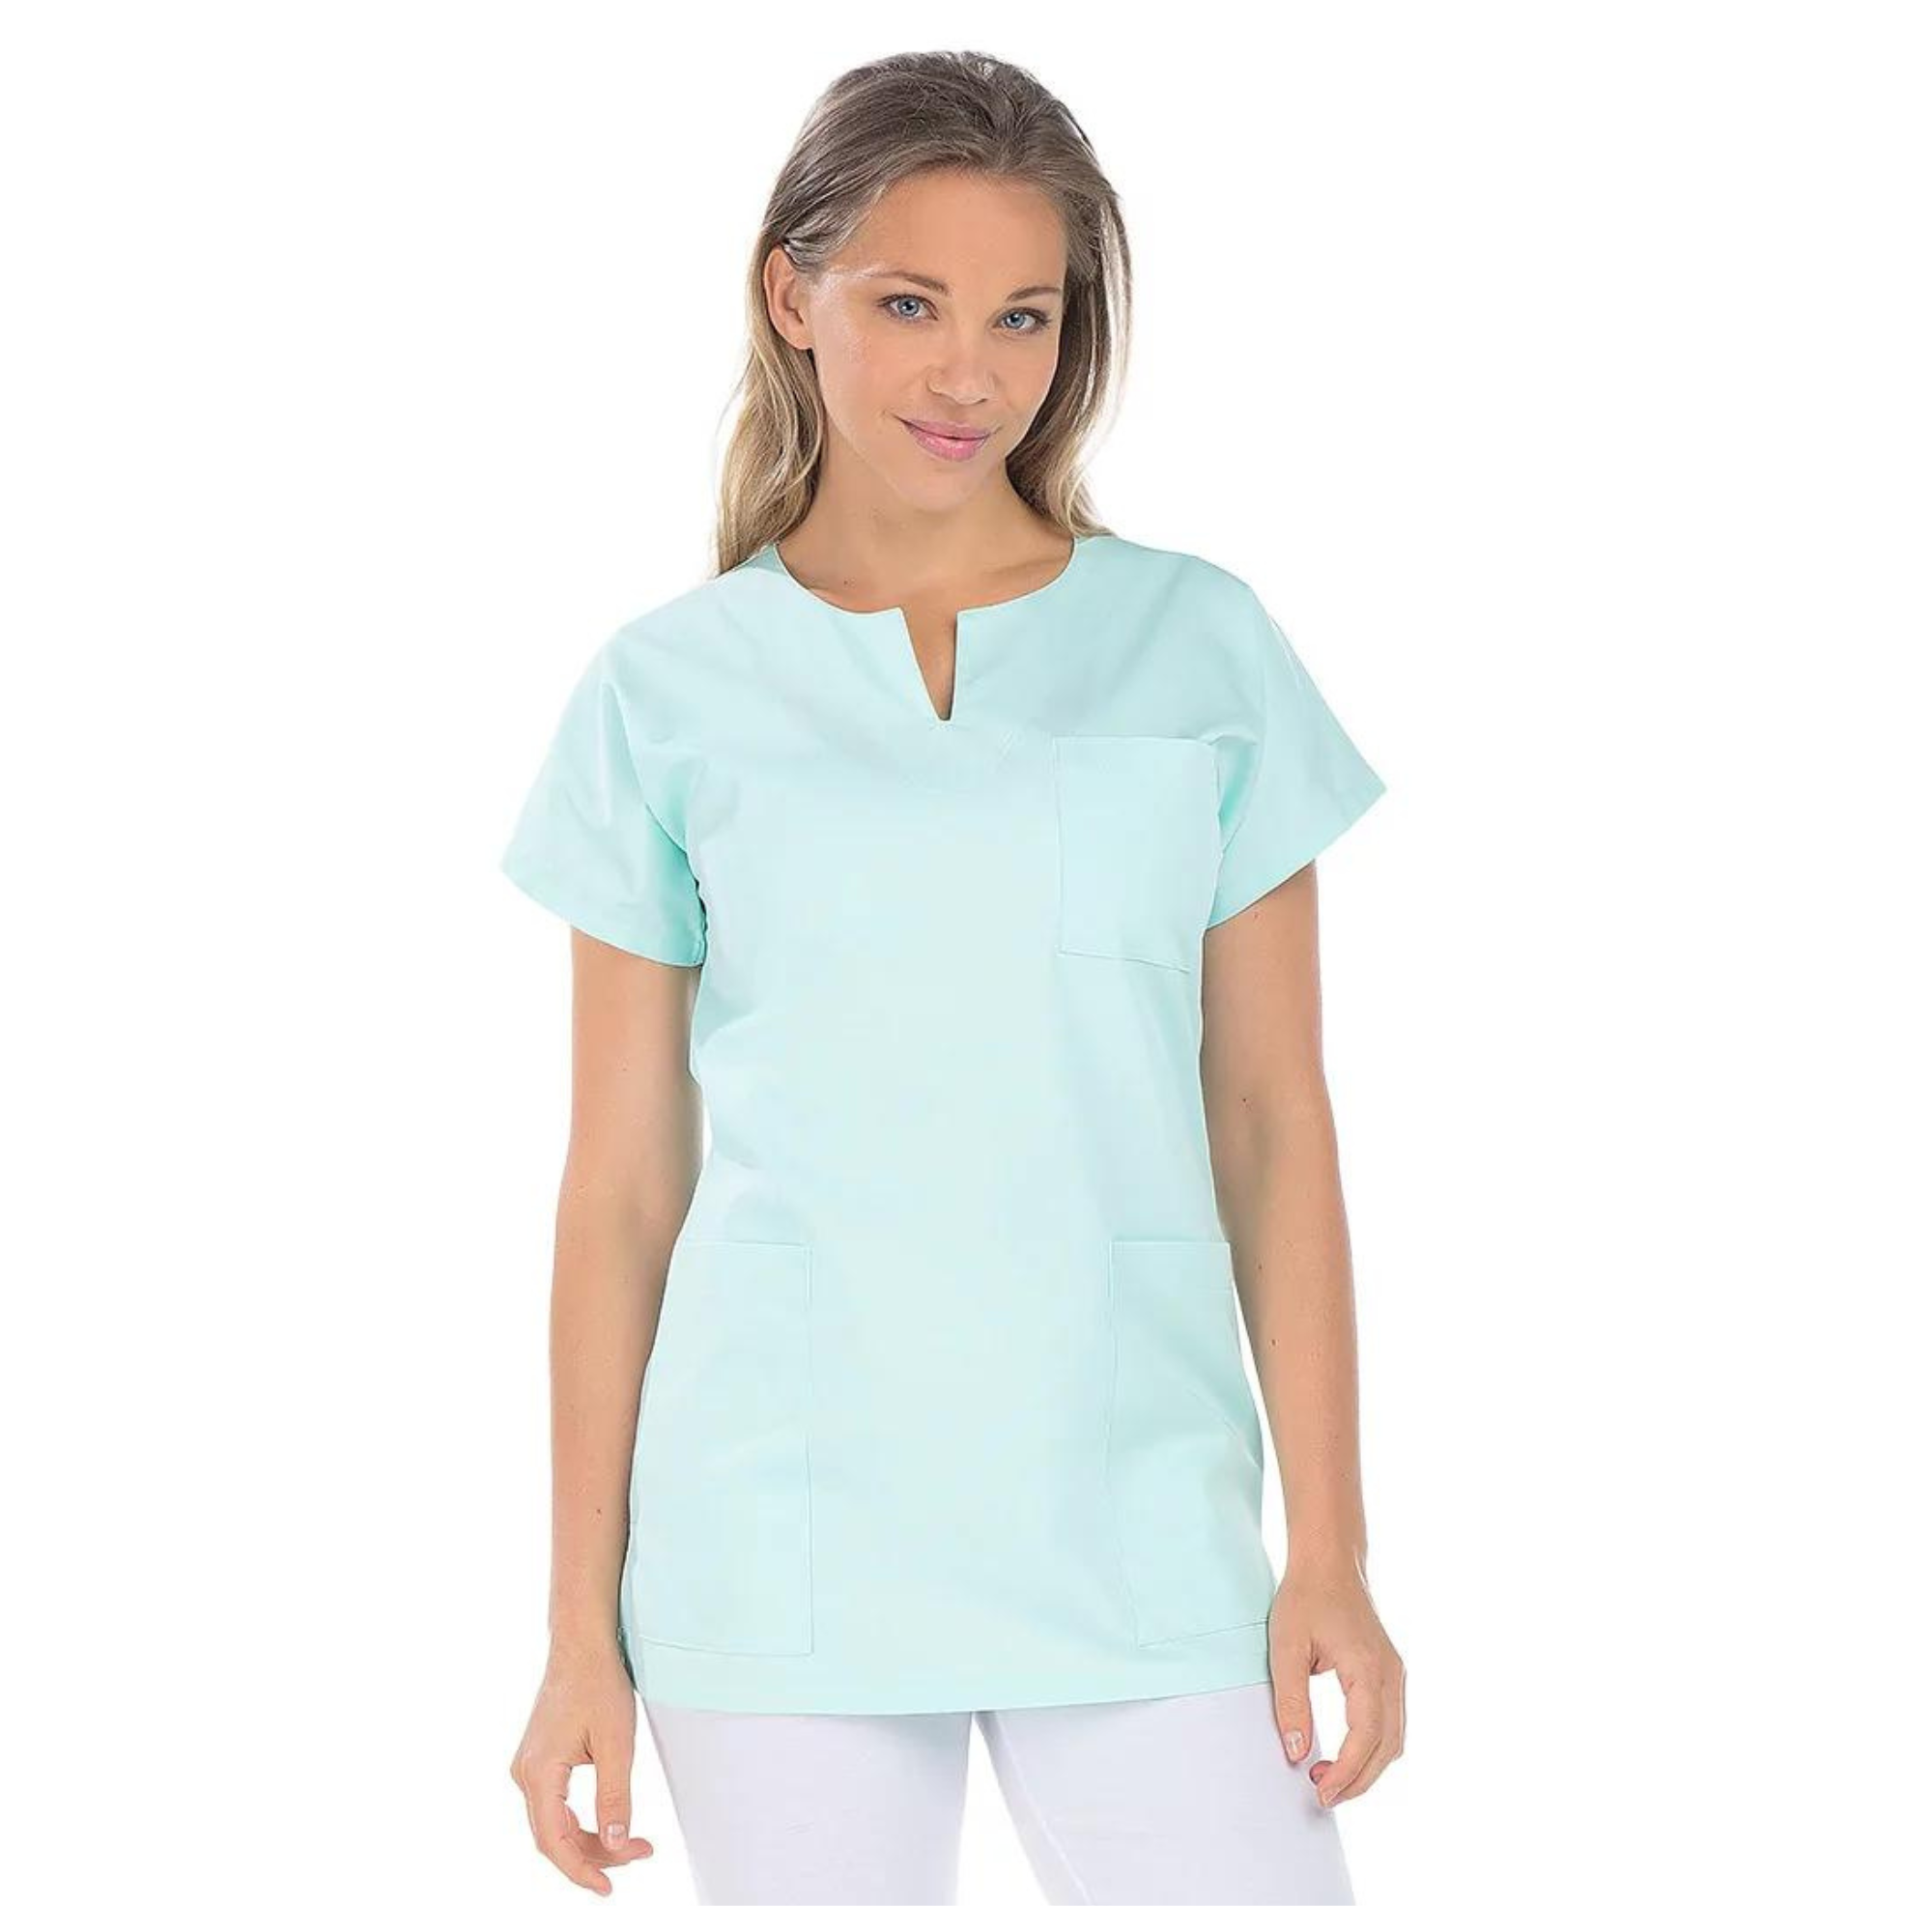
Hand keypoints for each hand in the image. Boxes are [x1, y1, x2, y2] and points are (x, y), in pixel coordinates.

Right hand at [508, 1637, 656, 1893]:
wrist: (582, 1643)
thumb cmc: (599, 1683)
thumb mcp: (617, 1743)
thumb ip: (615, 1797)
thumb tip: (617, 1843)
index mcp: (539, 1772)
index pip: (555, 1842)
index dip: (582, 1870)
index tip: (609, 1888)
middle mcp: (525, 1773)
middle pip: (554, 1837)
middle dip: (596, 1855)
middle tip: (641, 1854)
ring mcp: (529, 1766)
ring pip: (555, 1824)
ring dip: (590, 1839)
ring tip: (634, 1842)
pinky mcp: (539, 1760)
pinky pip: (555, 1806)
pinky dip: (580, 1821)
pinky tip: (607, 1823)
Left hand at [1267, 1554, 1404, 1806]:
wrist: (1329, 1562)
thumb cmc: (1306, 1597)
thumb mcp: (1286, 1648)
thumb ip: (1290, 1702)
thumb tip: (1296, 1753)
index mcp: (1369, 1669)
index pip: (1366, 1737)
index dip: (1346, 1772)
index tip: (1320, 1792)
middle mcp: (1392, 1675)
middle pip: (1388, 1747)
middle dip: (1359, 1780)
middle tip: (1323, 1796)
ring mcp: (1395, 1674)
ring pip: (1394, 1739)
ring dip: (1368, 1767)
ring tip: (1330, 1780)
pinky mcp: (1390, 1673)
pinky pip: (1391, 1722)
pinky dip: (1373, 1747)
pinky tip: (1345, 1755)